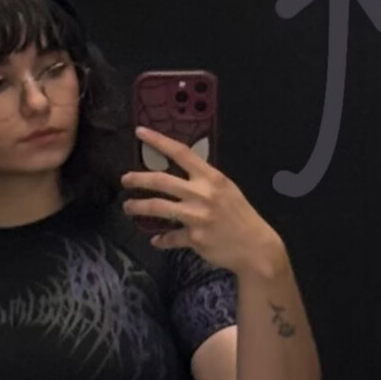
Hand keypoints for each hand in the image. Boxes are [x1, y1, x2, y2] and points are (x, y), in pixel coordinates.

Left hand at [120, 124, 281, 274]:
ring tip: (128, 207)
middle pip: (162, 181)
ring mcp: (197, 216)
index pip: (181, 152)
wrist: (255, 246)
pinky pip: (170, 237)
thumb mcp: (226, 190)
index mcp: (211, 177)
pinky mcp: (194, 238)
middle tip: (125, 179)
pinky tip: (155, 240)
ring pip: (159, 207)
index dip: (158, 141)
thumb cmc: (240, 216)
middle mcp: (202, 193)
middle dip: (139, 179)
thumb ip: (204, 182)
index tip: (140, 133)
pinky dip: (161, 239)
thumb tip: (183, 177)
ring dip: (139, 207)